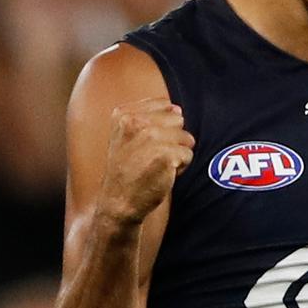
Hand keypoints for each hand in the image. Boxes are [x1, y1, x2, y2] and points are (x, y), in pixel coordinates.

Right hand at [96, 98, 194, 226]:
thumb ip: (149, 118)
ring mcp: (151, 137)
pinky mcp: (166, 154)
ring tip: (156, 165)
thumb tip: (178, 109)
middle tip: (151, 157)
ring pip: (186, 137)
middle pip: (178, 120)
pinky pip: (188, 154)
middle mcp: (136, 122)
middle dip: (172, 139)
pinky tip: (162, 174)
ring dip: (177, 153)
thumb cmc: (127, 170)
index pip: (165, 106)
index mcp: (124, 114)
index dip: (162, 126)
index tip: (144, 144)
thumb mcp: (126, 136)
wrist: (118, 201)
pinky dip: (181, 167)